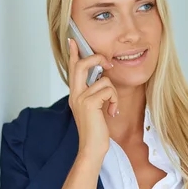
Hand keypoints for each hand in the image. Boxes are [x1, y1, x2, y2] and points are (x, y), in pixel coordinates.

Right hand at [68, 38, 116, 159]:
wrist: (93, 148)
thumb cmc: (97, 129)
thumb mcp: (96, 108)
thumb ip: (96, 93)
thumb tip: (104, 78)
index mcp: (75, 94)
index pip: (72, 69)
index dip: (74, 54)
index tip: (72, 40)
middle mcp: (75, 94)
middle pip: (81, 65)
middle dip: (97, 59)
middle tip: (108, 63)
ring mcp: (80, 99)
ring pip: (104, 81)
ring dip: (114, 94)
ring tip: (111, 107)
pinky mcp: (89, 104)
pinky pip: (108, 90)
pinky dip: (114, 101)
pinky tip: (111, 112)